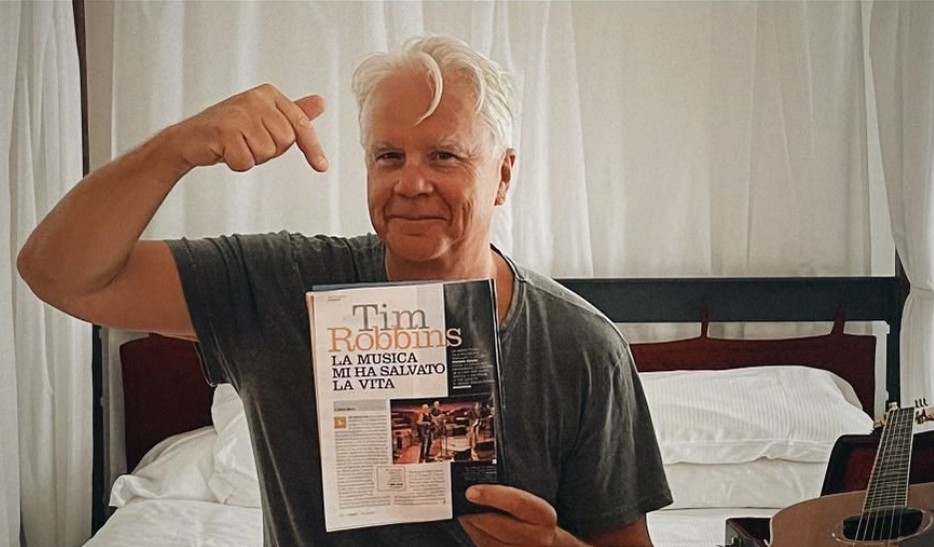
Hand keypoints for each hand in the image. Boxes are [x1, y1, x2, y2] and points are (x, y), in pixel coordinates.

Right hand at [168, 83, 328, 172]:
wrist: (188, 139)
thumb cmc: (228, 130)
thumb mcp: (265, 119)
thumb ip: (293, 113)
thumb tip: (320, 103)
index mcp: (268, 94)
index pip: (300, 124)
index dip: (312, 148)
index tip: (321, 166)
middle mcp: (255, 99)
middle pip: (285, 141)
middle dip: (269, 151)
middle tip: (248, 143)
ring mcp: (239, 113)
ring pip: (267, 153)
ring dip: (252, 157)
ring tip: (235, 145)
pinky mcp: (224, 130)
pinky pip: (246, 161)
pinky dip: (236, 164)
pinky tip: (224, 151)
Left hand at [459, 484, 557, 545]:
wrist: (545, 542)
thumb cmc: (533, 516)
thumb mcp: (530, 500)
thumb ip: (509, 493)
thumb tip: (480, 483)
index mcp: (544, 516)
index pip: (517, 503)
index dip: (492, 496)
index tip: (471, 491)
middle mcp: (538, 538)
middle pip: (499, 526)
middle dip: (475, 514)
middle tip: (460, 502)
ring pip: (488, 542)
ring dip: (471, 526)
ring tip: (463, 512)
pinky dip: (475, 536)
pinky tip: (471, 525)